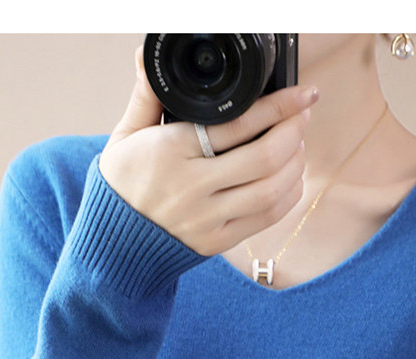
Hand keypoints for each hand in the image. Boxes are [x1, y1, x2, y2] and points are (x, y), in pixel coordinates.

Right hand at [98, 46, 318, 255]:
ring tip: (297, 145)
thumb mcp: (125, 136)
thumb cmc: (122, 183)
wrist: (114, 241)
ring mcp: (207, 218)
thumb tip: (147, 59)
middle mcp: (192, 187)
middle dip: (293, 132)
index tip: (301, 95)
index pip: (236, 125)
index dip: (278, 107)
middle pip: (263, 159)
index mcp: (172, 151)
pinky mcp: (217, 241)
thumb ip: (146, 97)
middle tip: (302, 116)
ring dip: (295, 164)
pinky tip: (290, 179)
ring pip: (270, 190)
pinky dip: (288, 196)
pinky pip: (265, 219)